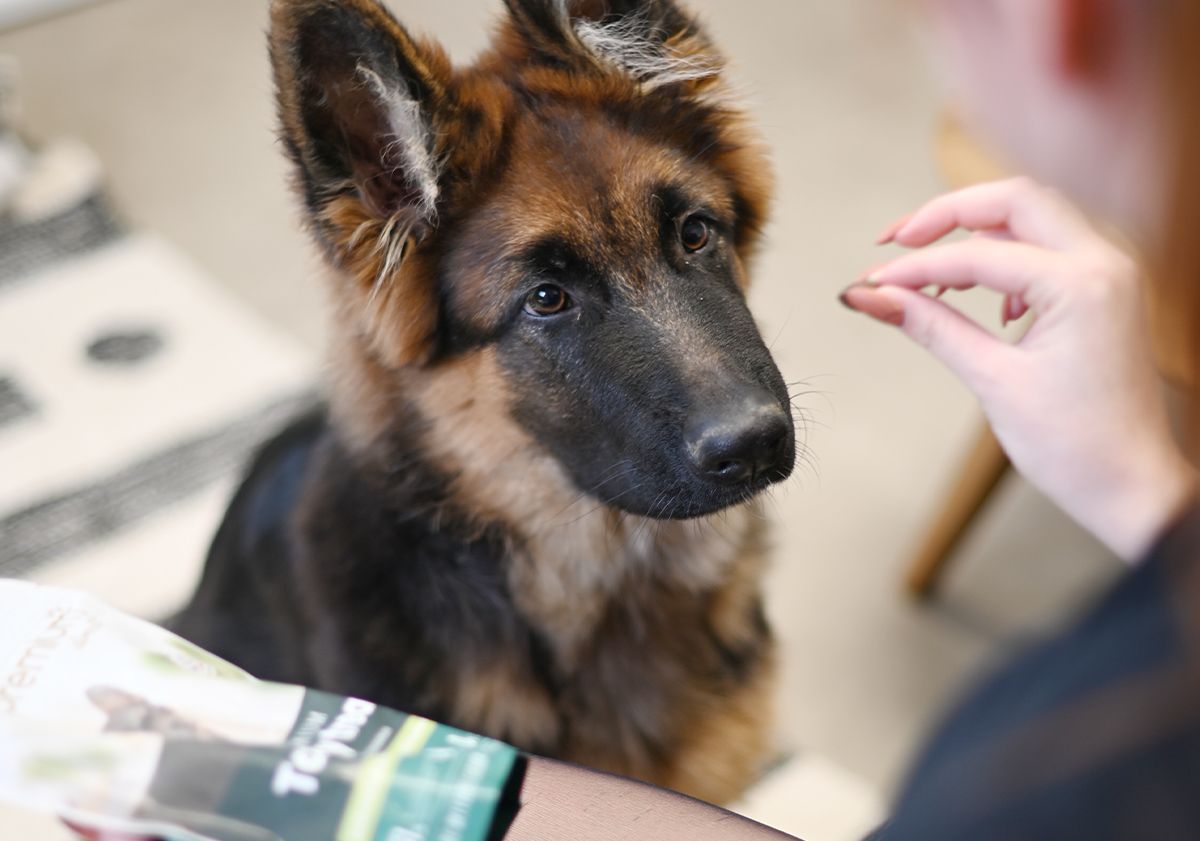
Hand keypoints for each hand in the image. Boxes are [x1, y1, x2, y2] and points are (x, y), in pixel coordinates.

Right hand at [842, 177, 1196, 561]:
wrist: (1131, 486)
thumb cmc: (1077, 446)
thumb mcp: (992, 381)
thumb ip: (931, 326)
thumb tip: (872, 297)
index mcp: (1082, 285)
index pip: (979, 255)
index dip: (915, 267)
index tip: (873, 283)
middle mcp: (1104, 264)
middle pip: (1012, 200)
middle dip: (946, 214)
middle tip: (894, 240)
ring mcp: (1110, 273)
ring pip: (1032, 215)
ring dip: (976, 229)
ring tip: (927, 266)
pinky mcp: (1104, 290)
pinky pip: (1049, 246)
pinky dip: (1007, 253)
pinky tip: (986, 297)